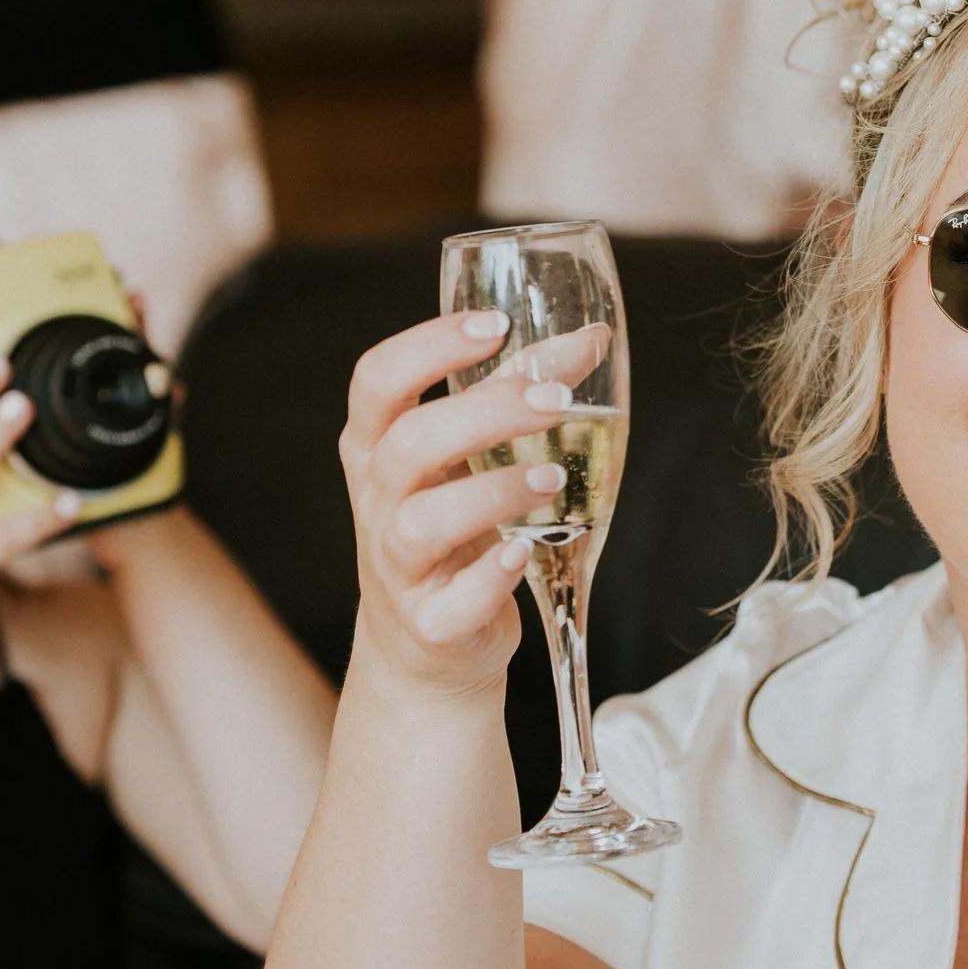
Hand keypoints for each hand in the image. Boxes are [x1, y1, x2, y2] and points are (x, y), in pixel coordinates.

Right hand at [338, 315, 607, 698]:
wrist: (427, 643)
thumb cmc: (453, 529)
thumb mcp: (467, 458)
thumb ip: (515, 395)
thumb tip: (590, 339)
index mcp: (378, 446)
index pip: (377, 380)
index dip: (429, 346)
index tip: (494, 325)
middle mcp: (378, 502)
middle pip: (407, 443)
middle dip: (484, 413)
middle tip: (554, 400)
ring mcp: (397, 566)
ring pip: (421, 522)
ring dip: (493, 493)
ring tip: (553, 479)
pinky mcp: (429, 624)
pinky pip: (450, 603)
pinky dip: (488, 578)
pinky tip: (522, 554)